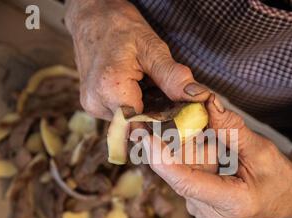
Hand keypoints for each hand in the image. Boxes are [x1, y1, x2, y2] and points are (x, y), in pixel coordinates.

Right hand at [65, 0, 208, 119]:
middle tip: (166, 94)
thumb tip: (199, 97)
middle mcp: (97, 103)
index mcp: (111, 89)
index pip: (145, 124)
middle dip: (156, 115)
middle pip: (137, 125)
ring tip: (148, 86)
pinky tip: (138, 89)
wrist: (92, 18)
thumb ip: (174, 77)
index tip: (180, 114)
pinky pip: (120, 115)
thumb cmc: (122, 28)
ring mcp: (93, 106)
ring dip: (145, 110)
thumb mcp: (153, 49)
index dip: (165, 123)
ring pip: (129, 122)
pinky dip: (134, 106)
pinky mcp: (93, 106)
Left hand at [143, 95, 291, 217]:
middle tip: (184, 128)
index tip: (146, 137)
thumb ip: (231, 128)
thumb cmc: (278, 175)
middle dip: (180, 146)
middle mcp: (213, 216)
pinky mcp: (197, 209)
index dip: (162, 160)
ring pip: (181, 175)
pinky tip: (212, 160)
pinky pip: (185, 179)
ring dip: (190, 155)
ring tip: (218, 152)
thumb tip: (206, 100)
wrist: (286, 198)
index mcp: (233, 204)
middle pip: (180, 174)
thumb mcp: (261, 148)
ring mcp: (203, 216)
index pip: (187, 183)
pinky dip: (192, 162)